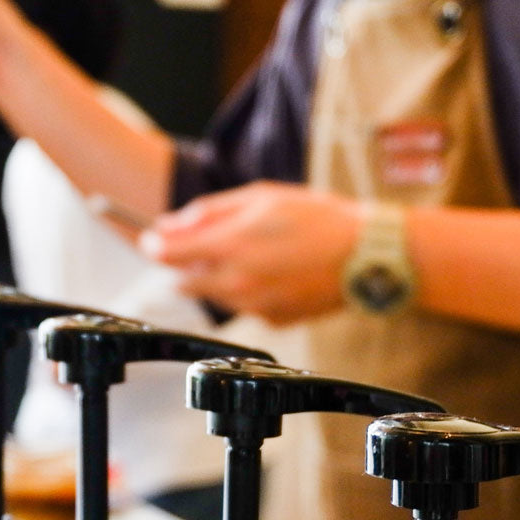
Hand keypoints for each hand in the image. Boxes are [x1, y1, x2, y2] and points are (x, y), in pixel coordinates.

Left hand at [141, 182, 362, 323]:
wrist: (368, 256)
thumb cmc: (318, 219)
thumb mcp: (260, 198)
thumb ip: (208, 213)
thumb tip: (168, 226)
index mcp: (231, 245)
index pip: (166, 254)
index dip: (153, 245)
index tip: (152, 239)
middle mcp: (237, 282)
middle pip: (182, 282)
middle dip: (185, 264)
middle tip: (210, 243)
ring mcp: (254, 306)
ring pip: (214, 295)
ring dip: (219, 276)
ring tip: (258, 252)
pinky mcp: (272, 321)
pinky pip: (244, 307)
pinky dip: (248, 291)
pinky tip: (277, 272)